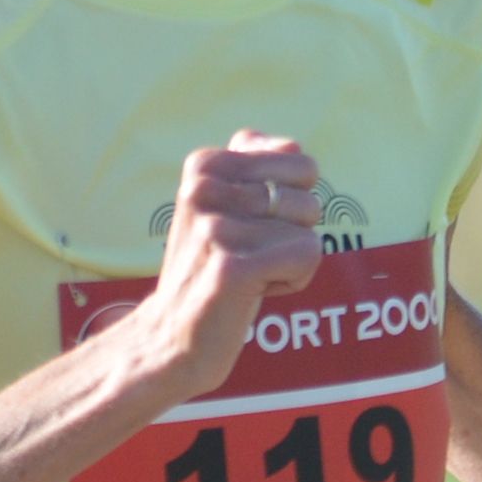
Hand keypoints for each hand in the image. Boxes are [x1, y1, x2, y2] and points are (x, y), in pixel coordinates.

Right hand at [123, 133, 322, 404]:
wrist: (172, 335)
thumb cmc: (210, 267)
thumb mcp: (222, 203)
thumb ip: (254, 163)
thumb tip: (293, 146)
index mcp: (205, 164)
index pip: (300, 163)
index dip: (289, 204)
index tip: (249, 227)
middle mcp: (205, 188)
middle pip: (308, 199)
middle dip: (292, 235)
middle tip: (248, 256)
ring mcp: (216, 227)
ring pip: (310, 231)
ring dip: (290, 263)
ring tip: (247, 275)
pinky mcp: (233, 267)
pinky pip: (308, 255)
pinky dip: (293, 282)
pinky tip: (252, 292)